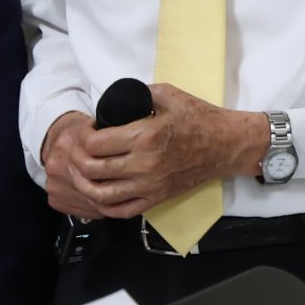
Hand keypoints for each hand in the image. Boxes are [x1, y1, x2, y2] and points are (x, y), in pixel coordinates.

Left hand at [42, 87, 265, 218]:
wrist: (228, 145)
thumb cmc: (200, 118)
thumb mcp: (168, 94)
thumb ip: (137, 94)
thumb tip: (112, 101)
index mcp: (145, 136)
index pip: (94, 143)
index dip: (82, 135)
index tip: (88, 128)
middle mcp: (144, 165)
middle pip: (91, 169)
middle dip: (76, 158)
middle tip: (79, 149)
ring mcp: (150, 186)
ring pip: (100, 194)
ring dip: (83, 183)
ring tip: (81, 171)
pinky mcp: (157, 198)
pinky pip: (121, 210)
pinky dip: (103, 205)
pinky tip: (99, 192)